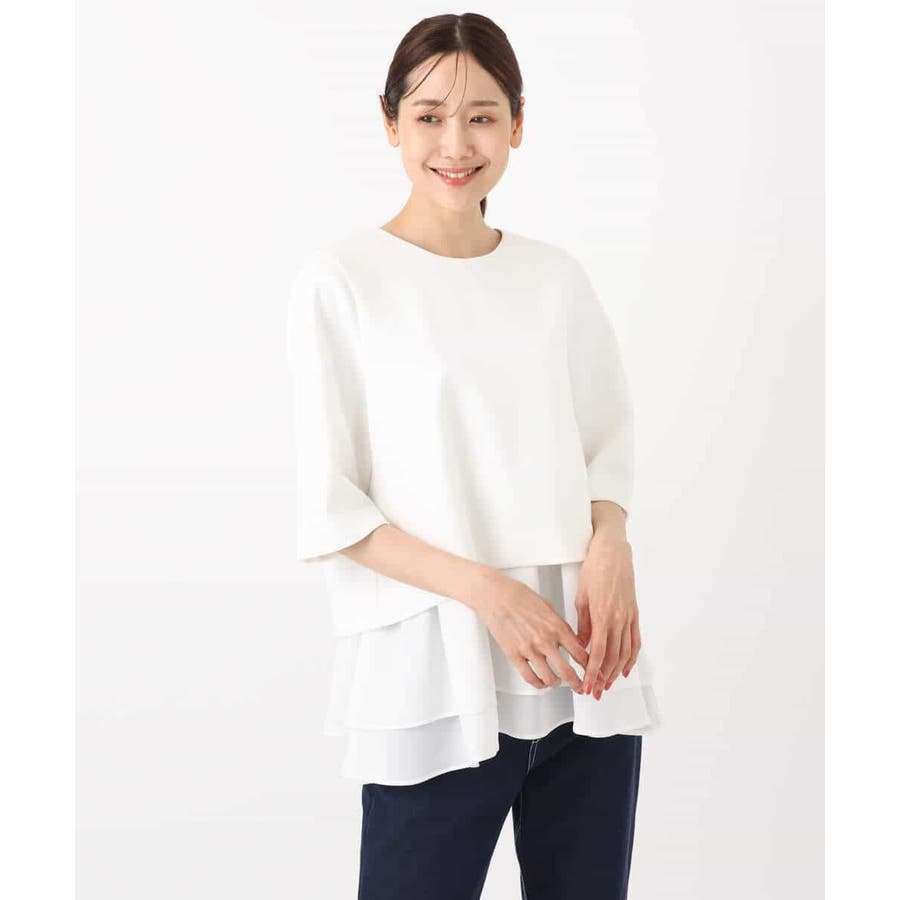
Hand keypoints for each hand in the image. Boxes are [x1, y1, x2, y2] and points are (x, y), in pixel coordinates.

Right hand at [471, 572, 588, 692]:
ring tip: (558, 683)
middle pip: (567, 671)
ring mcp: (529, 649)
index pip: (580, 653)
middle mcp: (545, 639)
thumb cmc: (519, 596)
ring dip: (557, 684)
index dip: (590, 667)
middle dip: (577, 683)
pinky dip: (538, 684)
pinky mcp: (513, 654)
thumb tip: (570, 640)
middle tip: (580, 687)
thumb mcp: (548, 607)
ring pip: (549, 678)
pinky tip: (541, 682)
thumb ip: (560, 626)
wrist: (495, 594)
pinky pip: (529, 677)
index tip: (592, 672)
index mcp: (556, 626)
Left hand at [576, 537, 641, 699]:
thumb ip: (583, 624)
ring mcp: (629, 617)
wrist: (613, 552)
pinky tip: (626, 668)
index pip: (599, 652)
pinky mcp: (635, 613)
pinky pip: (635, 640)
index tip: (588, 685)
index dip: (593, 672)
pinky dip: (631, 657)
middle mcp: (618, 619)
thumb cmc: (595, 570)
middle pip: (613, 657)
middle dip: (603, 678)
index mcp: (602, 615)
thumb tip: (583, 645)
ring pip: (625, 652)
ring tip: (607, 684)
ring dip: (617, 672)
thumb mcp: (582, 596)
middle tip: (595, 691)